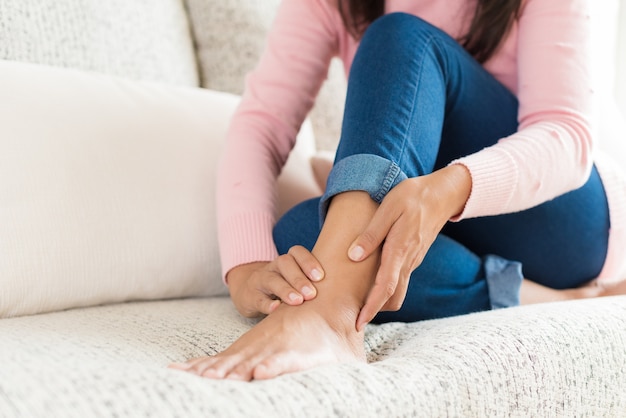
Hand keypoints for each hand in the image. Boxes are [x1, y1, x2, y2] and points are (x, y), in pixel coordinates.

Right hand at [226, 245, 324, 317]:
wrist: (250, 293)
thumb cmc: (287, 290)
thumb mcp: (299, 283)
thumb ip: (318, 285)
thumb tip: (354, 300)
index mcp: (289, 261)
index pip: (297, 252)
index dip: (308, 262)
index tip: (321, 276)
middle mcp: (274, 267)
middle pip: (285, 263)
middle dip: (299, 277)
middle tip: (311, 293)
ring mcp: (261, 280)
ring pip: (271, 279)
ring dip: (285, 289)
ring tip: (297, 301)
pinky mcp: (250, 296)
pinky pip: (258, 298)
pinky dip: (267, 303)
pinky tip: (276, 309)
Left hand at [347, 165, 471, 330]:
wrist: (444, 194)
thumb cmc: (413, 196)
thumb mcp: (389, 207)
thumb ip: (372, 233)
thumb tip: (353, 256)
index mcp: (400, 249)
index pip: (386, 286)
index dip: (371, 307)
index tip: (358, 322)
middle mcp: (408, 260)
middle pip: (393, 297)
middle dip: (374, 311)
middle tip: (353, 320)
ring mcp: (413, 260)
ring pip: (397, 290)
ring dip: (380, 301)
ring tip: (358, 304)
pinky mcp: (413, 257)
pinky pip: (400, 279)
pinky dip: (386, 289)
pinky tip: (371, 284)